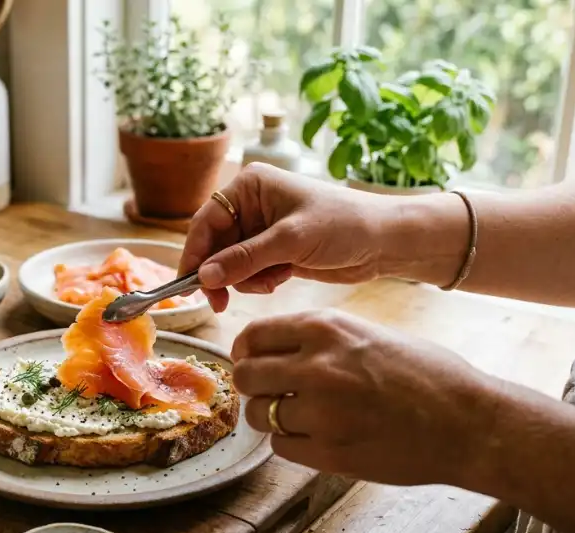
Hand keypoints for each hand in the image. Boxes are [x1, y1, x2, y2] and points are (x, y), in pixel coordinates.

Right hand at [179, 163, 400, 311]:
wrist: (384, 242)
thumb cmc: (343, 225)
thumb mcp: (290, 241)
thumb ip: (245, 259)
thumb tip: (203, 276)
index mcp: (250, 186)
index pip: (206, 221)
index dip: (195, 254)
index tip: (190, 284)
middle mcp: (251, 205)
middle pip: (214, 245)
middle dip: (221, 272)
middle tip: (220, 303)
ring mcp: (262, 229)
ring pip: (229, 263)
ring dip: (244, 279)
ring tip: (272, 281)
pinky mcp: (274, 250)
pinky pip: (248, 272)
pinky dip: (259, 281)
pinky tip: (281, 278)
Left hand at [230, 309, 490, 486]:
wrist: (470, 424)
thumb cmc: (428, 375)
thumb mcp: (370, 333)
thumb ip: (319, 338)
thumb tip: (271, 347)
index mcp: (327, 328)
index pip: (253, 335)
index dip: (248, 351)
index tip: (254, 361)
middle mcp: (318, 366)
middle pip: (245, 376)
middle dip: (253, 386)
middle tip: (272, 393)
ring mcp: (322, 412)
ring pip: (258, 415)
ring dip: (270, 417)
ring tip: (300, 417)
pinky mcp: (329, 452)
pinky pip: (281, 446)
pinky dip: (293, 444)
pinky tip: (320, 437)